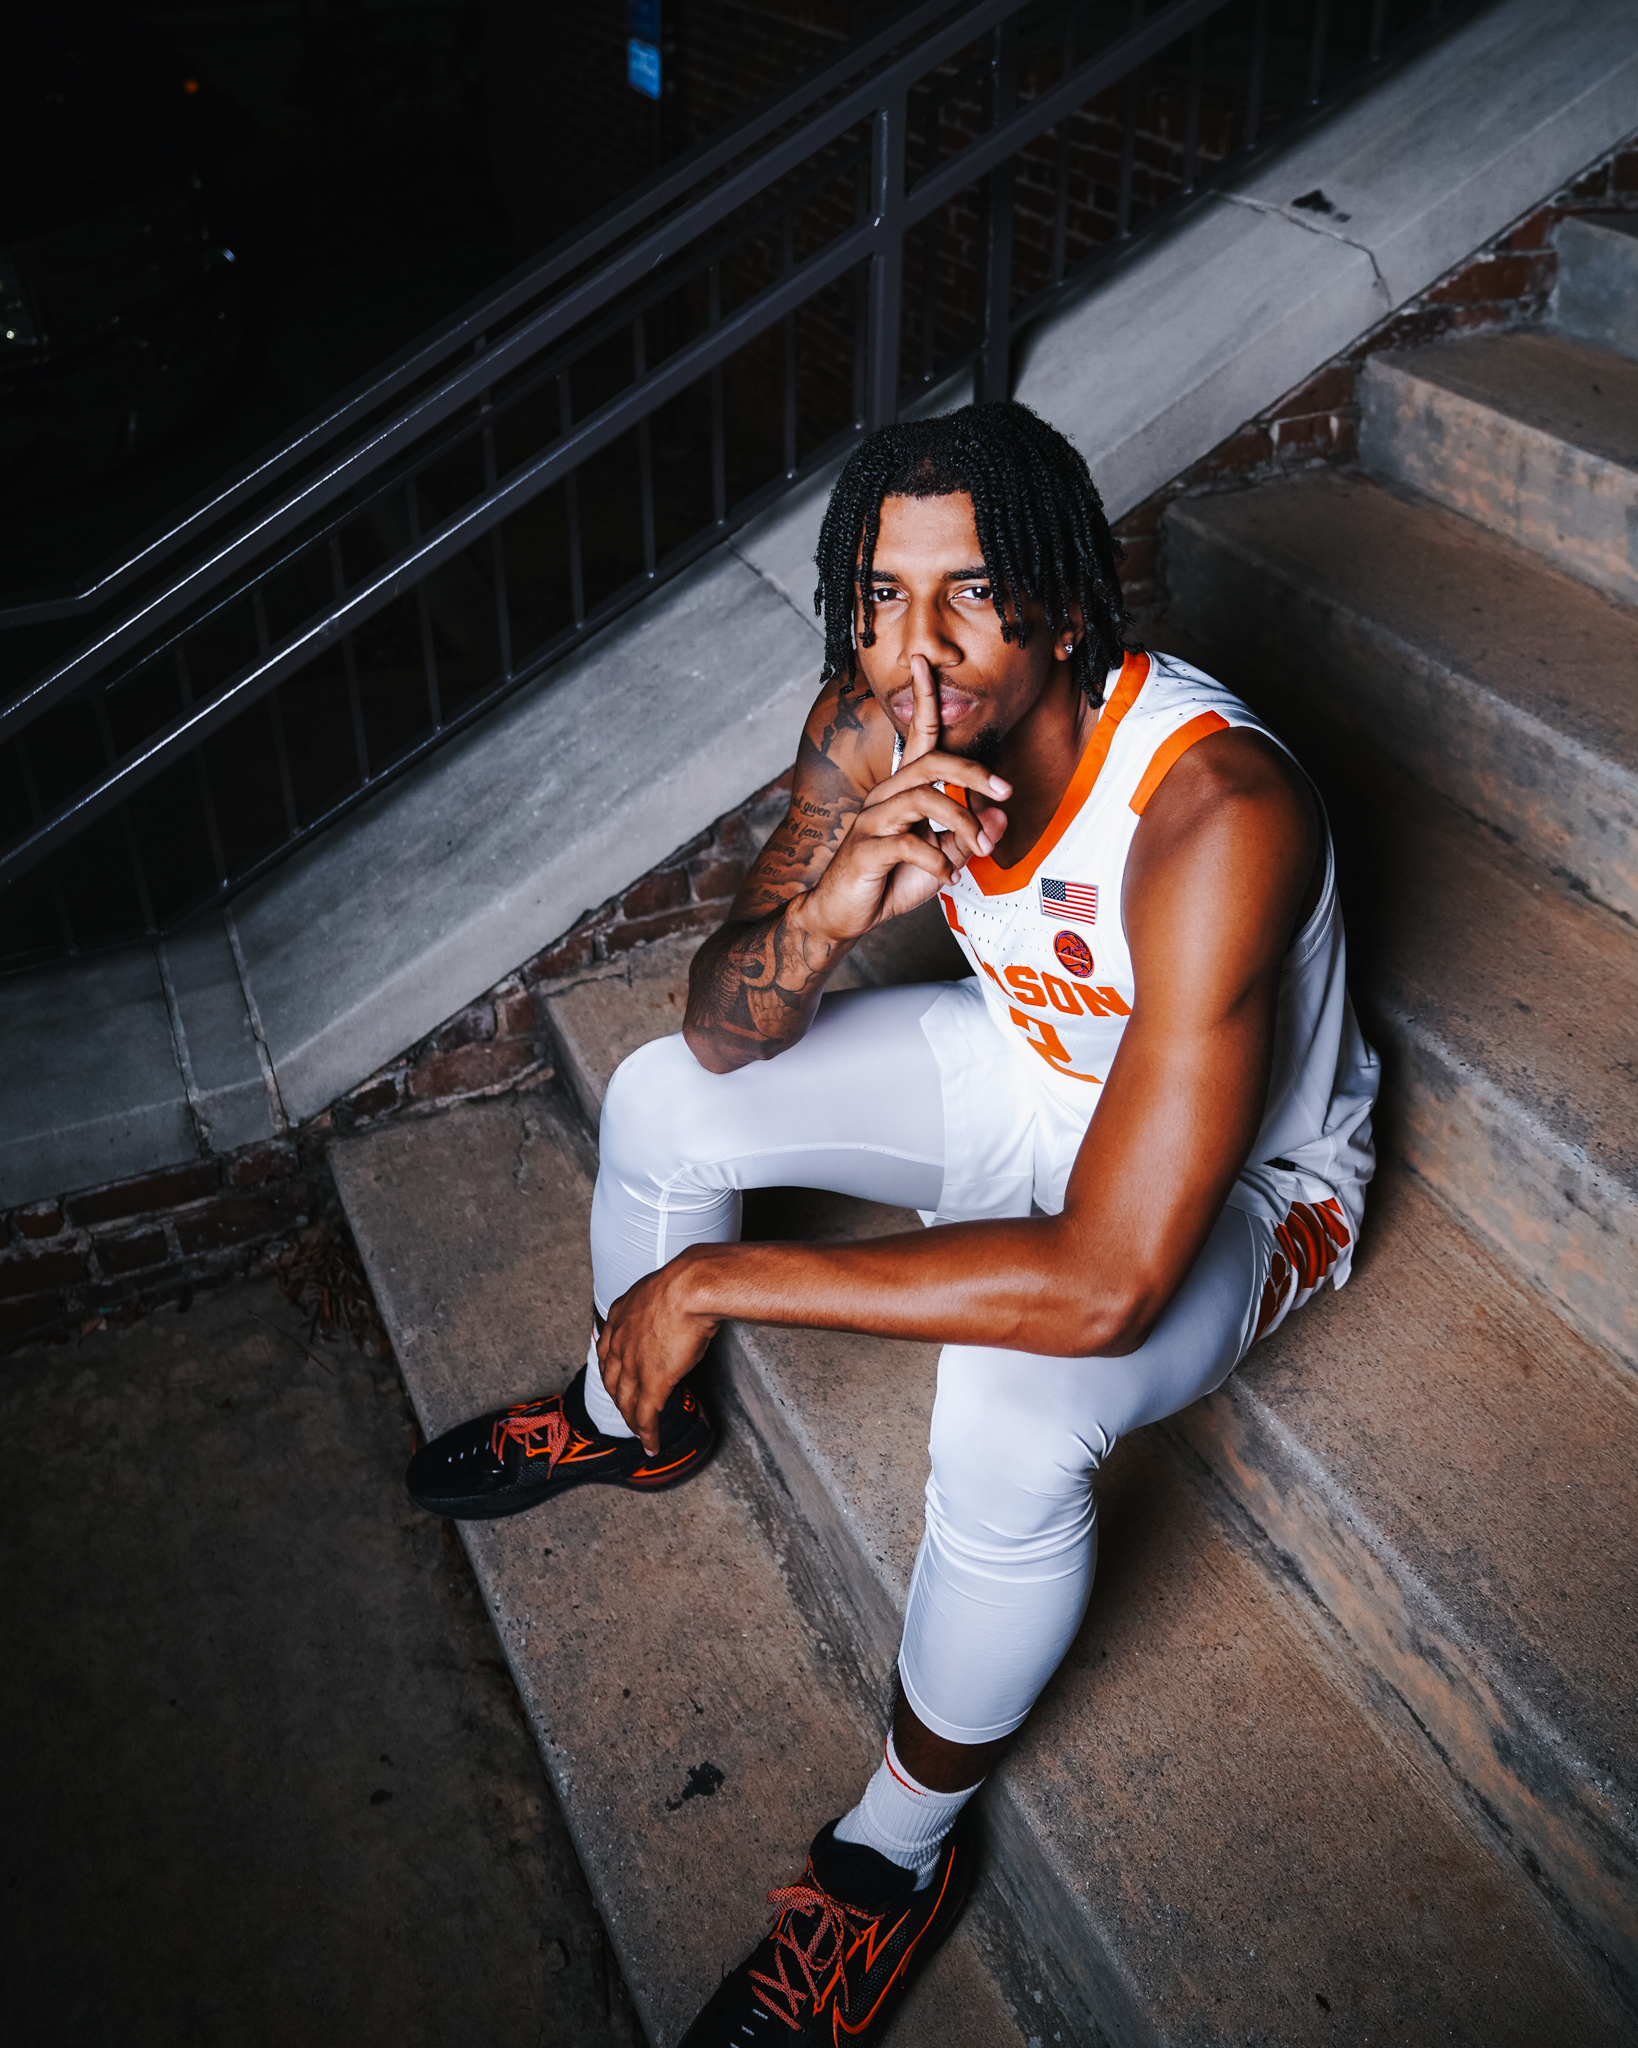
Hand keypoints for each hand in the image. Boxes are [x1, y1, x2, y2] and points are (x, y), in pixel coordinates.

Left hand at [596, 1257, 719, 1454]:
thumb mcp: (662, 1288)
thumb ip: (660, 1303)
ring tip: (639, 1433)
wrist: (692, 1288)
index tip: (616, 1378)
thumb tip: (676, 1303)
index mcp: (619, 1316)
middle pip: (612, 1380)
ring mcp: (633, 1364)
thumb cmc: (687, 1281)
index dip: (611, 1369)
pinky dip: (647, 1433)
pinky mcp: (653, 1382)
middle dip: (618, 1399)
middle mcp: (619, 1342)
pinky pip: (646, 1415)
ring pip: (626, 1402)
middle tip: (626, 1410)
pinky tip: (651, 1444)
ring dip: (632, 1421)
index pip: (606, 1351)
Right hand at [796, 657, 1009, 945]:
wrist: (842, 916)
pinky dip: (938, 861)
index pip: (917, 736)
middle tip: (1005, 791)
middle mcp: (884, 796)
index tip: (926, 662)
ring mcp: (871, 821)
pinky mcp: (864, 849)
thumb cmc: (890, 882)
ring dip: (962, 823)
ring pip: (923, 800)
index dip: (924, 698)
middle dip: (973, 772)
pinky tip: (947, 877)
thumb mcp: (942, 860)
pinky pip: (908, 843)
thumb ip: (968, 837)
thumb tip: (999, 817)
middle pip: (930, 763)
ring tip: (979, 851)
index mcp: (902, 791)